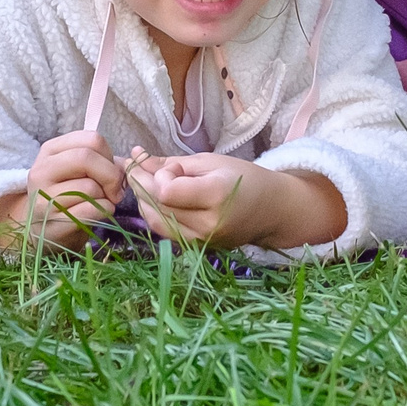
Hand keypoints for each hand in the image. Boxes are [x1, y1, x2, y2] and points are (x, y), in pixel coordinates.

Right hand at [24, 128, 124, 245]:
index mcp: (51, 150)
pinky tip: (98, 213)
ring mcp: (44, 197)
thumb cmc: (67, 196)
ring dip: (106, 197)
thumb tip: (125, 164)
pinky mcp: (53, 221)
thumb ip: (101, 161)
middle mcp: (42, 170)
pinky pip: (90, 210)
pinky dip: (104, 211)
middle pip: (87, 158)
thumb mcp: (78, 171)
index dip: (109, 155)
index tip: (112, 169)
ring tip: (102, 202)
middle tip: (116, 190)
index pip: (91, 139)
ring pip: (90, 187)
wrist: (44, 230)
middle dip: (111, 175)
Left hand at [126, 150, 270, 247]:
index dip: (161, 176)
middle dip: (140, 183)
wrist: (271, 210)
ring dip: (142, 199)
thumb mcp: (211, 161)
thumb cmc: (245, 177)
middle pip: (157, 206)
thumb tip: (137, 157)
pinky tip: (154, 198)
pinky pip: (164, 232)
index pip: (166, 192)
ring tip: (142, 179)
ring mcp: (201, 240)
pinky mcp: (197, 248)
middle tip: (134, 164)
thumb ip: (173, 163)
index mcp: (216, 196)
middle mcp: (207, 223)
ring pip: (155, 222)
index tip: (174, 166)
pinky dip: (154, 213)